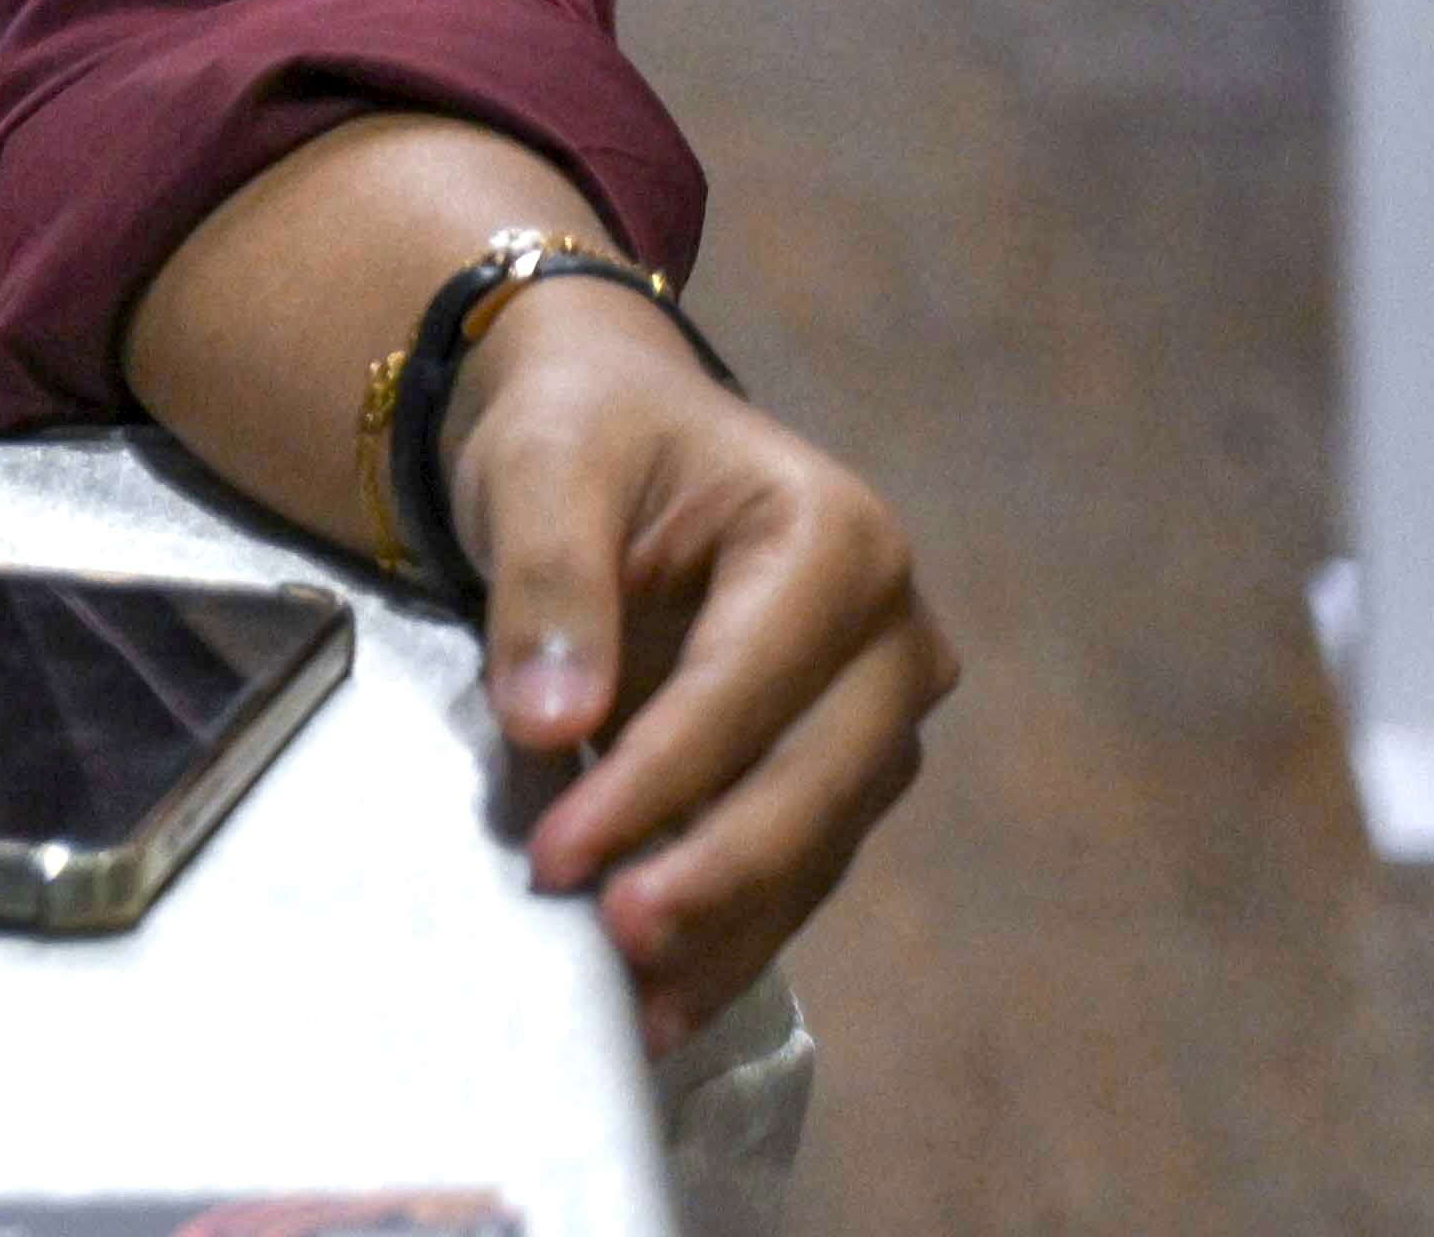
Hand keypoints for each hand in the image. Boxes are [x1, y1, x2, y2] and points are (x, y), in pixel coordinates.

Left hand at [441, 284, 951, 1043]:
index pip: (748, 688)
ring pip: (814, 844)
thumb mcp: (541, 466)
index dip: (654, 779)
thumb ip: (549, 581)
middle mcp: (891, 637)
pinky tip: (668, 999)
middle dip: (710, 872)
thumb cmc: (583, 434)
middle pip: (813, 782)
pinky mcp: (839, 773)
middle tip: (613, 939)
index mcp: (839, 540)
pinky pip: (796, 867)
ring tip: (639, 1005)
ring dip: (727, 929)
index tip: (561, 851)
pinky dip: (732, 933)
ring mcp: (876, 714)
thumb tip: (553, 723)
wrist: (607, 427)